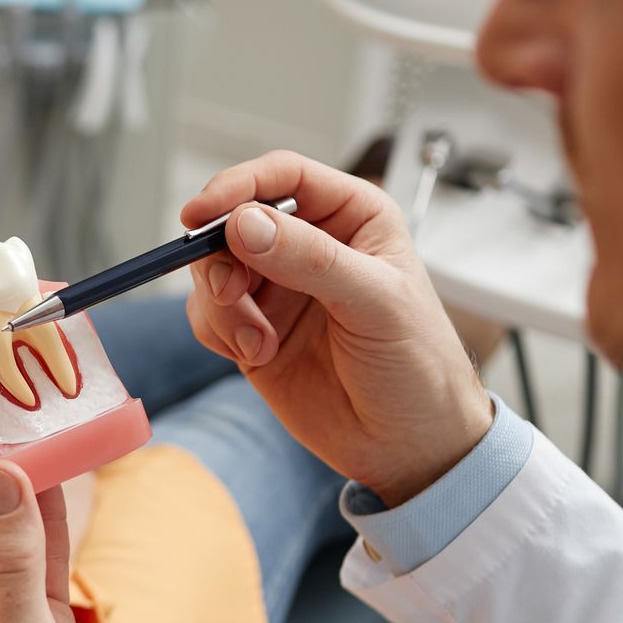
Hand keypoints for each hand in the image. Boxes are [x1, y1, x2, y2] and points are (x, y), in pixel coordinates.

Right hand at [182, 151, 493, 505]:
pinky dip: (219, 331)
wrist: (409, 446)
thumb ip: (310, 259)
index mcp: (352, 217)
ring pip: (213, 269)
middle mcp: (309, 245)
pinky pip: (208, 314)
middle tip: (231, 292)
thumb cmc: (418, 367)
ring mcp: (277, 289)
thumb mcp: (376, 302)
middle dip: (220, 255)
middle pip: (233, 220)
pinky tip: (259, 355)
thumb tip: (244, 224)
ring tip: (255, 339)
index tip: (203, 212)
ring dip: (221, 303)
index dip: (238, 186)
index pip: (283, 176)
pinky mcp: (253, 331)